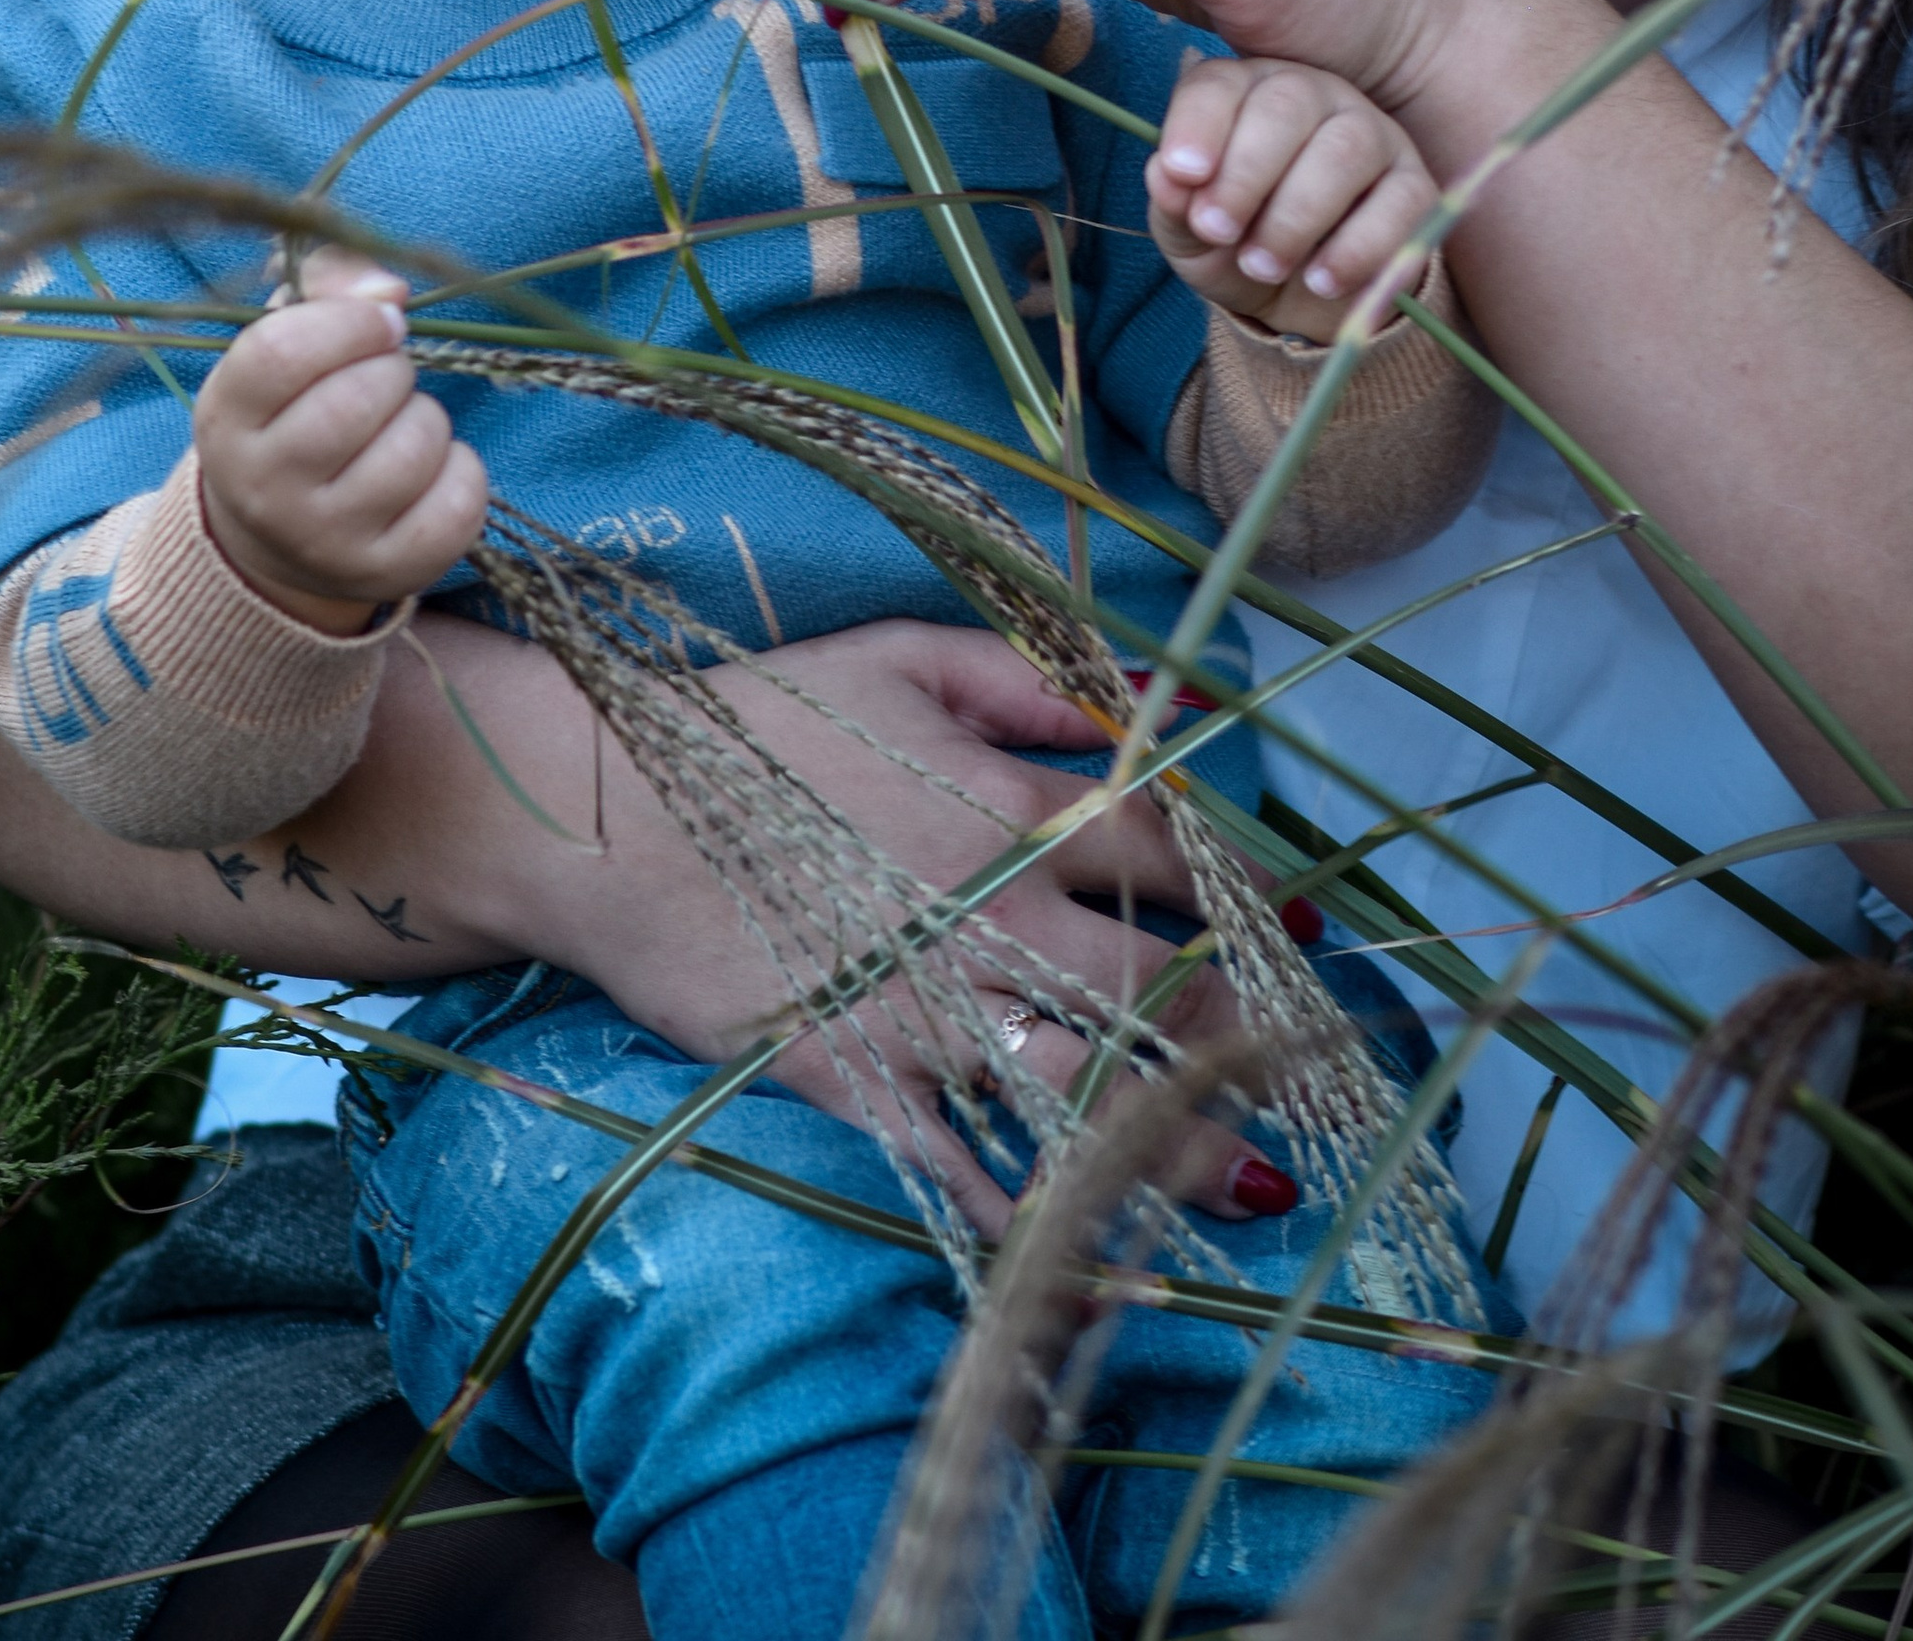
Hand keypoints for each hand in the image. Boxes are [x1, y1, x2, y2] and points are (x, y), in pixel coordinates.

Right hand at [195, 242, 486, 632]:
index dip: (349, 322)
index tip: (380, 322)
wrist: (278, 541)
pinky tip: (430, 471)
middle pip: (358, 399)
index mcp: (227, 421)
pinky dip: (461, 470)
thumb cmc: (291, 414)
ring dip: (425, 419)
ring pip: (416, 446)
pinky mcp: (386, 572)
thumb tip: (390, 292)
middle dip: (391, 370)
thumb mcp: (285, 341)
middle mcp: (265, 490)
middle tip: (383, 381)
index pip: (281, 352)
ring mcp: (325, 541)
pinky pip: (460, 499)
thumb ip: (330, 285)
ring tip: (399, 428)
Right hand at [418, 611, 1290, 1244]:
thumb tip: (1157, 704)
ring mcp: (924, 1009)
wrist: (611, 814)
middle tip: (1296, 1065)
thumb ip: (1036, 678)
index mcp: (1010, 804)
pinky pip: (964, 1170)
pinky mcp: (857, 1083)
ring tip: (1250, 1187)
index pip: (1169, 853)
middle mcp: (988, 915)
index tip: (1302, 928)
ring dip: (1177, 1143)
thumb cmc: (758, 721)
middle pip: (1155, 990)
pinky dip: (1031, 1219)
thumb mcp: (903, 656)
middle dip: (1241, 1033)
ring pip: (1083, 1089)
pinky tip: (1098, 1257)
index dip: (1250, 891)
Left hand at [1149, 50, 1436, 341]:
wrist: (1299, 298)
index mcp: (1244, 92)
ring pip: (1345, 150)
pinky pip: (1401, 203)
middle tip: (1219, 232)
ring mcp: (1371, 133)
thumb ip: (1173, 202)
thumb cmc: (1234, 244)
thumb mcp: (1189, 233)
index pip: (1220, 85)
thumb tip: (1167, 174)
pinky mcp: (1414, 185)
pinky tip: (1321, 282)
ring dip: (1296, 216)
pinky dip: (1358, 249)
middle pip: (1287, 106)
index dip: (1198, 127)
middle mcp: (1312, 95)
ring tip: (1264, 265)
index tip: (1184, 176)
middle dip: (1245, 174)